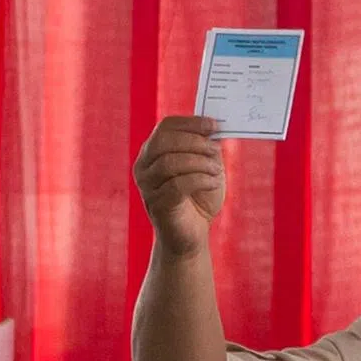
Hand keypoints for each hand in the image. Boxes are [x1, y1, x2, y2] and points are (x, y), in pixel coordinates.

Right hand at [133, 116, 224, 257]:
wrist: (191, 237)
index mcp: (152, 153)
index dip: (191, 123)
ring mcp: (147, 187)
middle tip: (216, 149)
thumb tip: (213, 129)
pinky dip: (200, 180)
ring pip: (170, 163)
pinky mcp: (157, 205)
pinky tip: (213, 182)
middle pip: (165, 141)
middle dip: (195, 142)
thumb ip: (205, 148)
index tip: (214, 125)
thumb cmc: (198, 200)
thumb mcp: (204, 167)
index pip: (166, 127)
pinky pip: (178, 185)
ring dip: (199, 162)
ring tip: (217, 170)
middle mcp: (144, 167)